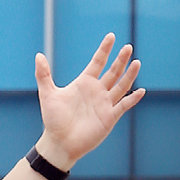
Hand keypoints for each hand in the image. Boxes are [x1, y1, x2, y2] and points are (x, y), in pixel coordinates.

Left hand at [34, 33, 143, 168]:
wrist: (59, 143)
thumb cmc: (53, 120)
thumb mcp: (48, 94)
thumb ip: (43, 75)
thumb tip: (38, 56)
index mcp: (84, 83)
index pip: (98, 62)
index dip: (104, 50)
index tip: (111, 37)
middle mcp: (97, 91)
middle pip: (113, 71)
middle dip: (120, 60)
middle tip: (128, 47)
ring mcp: (104, 104)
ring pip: (121, 86)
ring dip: (129, 75)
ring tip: (137, 62)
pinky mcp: (109, 117)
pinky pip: (123, 105)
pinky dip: (132, 99)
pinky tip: (141, 91)